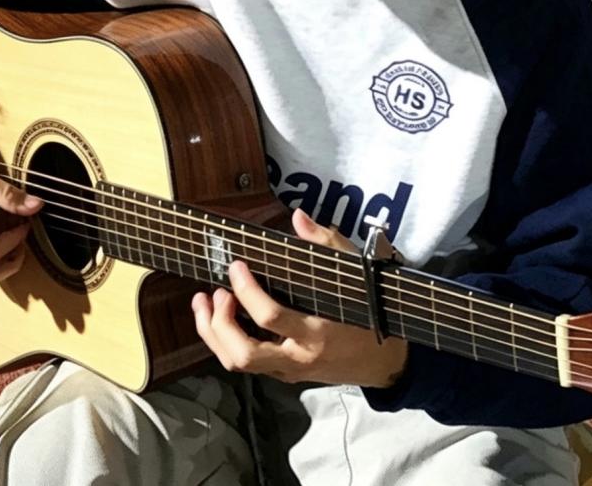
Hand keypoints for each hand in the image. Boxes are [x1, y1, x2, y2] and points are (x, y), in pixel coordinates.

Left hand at [192, 208, 406, 387]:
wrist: (385, 362)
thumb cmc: (369, 312)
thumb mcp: (356, 274)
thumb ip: (326, 244)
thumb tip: (298, 217)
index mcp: (318, 332)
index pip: (271, 316)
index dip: (246, 291)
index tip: (236, 266)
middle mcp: (299, 356)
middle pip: (244, 354)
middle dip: (220, 323)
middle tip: (219, 291)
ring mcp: (289, 369)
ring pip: (238, 363)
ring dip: (212, 333)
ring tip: (205, 301)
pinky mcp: (283, 373)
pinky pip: (246, 363)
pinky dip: (224, 340)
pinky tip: (218, 315)